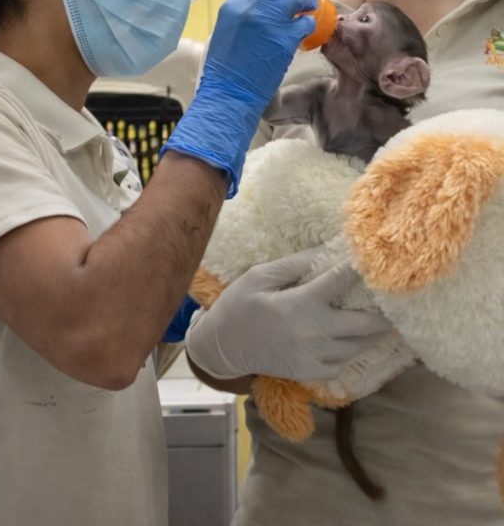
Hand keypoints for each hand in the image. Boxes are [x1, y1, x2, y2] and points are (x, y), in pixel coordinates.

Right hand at [185, 248, 392, 382]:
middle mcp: (313, 332)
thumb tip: (326, 252)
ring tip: (386, 323)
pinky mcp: (311, 372)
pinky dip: (353, 350)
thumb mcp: (258, 277)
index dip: (360, 269)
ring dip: (373, 334)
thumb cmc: (238, 307)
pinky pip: (344, 363)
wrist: (222, 348)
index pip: (340, 281)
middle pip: (364, 324)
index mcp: (300, 305)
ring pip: (359, 346)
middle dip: (385, 314)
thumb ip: (294, 265)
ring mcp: (314, 356)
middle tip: (400, 305)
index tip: (377, 261)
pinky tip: (355, 341)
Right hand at [205, 0, 317, 104]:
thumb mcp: (226, 30)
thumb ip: (242, 12)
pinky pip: (306, 24)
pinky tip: (307, 31)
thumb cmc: (224, 67)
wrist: (229, 90)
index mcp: (234, 3)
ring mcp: (270, 20)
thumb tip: (262, 3)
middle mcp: (252, 6)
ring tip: (312, 6)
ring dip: (308, 1)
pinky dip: (308, 26)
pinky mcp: (286, 37)